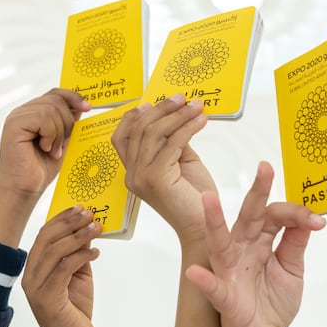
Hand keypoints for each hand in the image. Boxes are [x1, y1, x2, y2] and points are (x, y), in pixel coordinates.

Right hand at [0, 88, 91, 198]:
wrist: (25, 189)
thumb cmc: (40, 168)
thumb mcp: (61, 140)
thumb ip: (67, 123)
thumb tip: (80, 106)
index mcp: (33, 112)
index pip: (55, 93)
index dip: (73, 97)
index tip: (88, 108)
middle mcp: (23, 112)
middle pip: (56, 100)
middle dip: (67, 122)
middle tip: (61, 143)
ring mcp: (17, 117)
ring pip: (51, 108)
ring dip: (58, 132)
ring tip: (51, 149)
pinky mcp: (14, 125)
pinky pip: (43, 118)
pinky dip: (50, 135)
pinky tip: (44, 148)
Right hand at [22, 205, 100, 326]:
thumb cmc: (74, 306)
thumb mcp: (79, 272)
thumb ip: (79, 251)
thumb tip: (86, 227)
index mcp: (35, 266)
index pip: (44, 235)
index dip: (61, 218)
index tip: (79, 207)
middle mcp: (30, 275)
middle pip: (46, 239)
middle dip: (69, 223)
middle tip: (89, 213)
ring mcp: (35, 287)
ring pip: (54, 252)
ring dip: (77, 236)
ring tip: (96, 229)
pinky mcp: (46, 298)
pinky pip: (63, 270)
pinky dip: (80, 256)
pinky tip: (95, 252)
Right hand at [111, 94, 215, 243]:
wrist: (204, 228)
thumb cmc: (193, 197)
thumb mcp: (180, 161)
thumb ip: (172, 141)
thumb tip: (175, 114)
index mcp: (133, 172)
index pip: (121, 137)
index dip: (134, 116)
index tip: (154, 100)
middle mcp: (132, 175)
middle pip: (139, 130)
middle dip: (162, 109)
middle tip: (183, 97)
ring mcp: (141, 177)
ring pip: (154, 133)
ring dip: (178, 115)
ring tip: (197, 106)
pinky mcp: (156, 179)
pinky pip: (172, 143)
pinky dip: (188, 127)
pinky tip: (201, 120)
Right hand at [185, 161, 326, 326]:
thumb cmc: (272, 302)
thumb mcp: (292, 268)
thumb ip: (295, 242)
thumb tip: (311, 215)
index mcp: (260, 239)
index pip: (276, 216)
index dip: (297, 213)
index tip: (317, 219)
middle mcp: (243, 248)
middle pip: (249, 215)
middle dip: (256, 191)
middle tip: (265, 169)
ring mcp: (231, 270)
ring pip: (221, 242)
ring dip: (214, 221)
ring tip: (209, 201)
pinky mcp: (225, 296)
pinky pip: (213, 286)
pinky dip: (204, 279)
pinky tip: (196, 271)